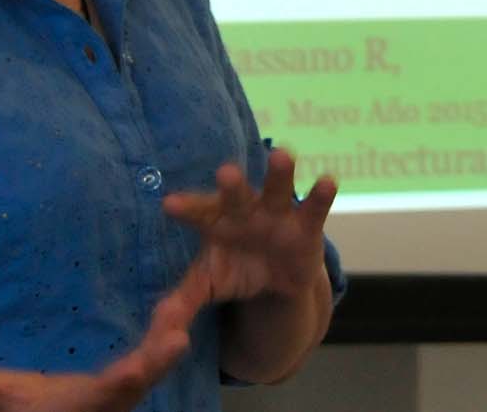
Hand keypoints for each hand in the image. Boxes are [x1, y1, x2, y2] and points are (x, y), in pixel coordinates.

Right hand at [0, 281, 194, 410]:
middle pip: (138, 384)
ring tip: (180, 307)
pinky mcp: (129, 379)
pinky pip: (152, 357)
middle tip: (178, 336)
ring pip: (151, 368)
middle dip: (158, 361)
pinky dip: (163, 334)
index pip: (103, 395)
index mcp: (80, 406)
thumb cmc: (13, 405)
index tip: (135, 368)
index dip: (120, 383)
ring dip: (165, 340)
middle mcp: (108, 403)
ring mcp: (122, 392)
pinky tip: (176, 306)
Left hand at [161, 149, 338, 313]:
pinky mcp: (307, 224)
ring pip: (278, 188)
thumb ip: (183, 301)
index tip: (170, 206)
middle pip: (236, 194)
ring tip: (283, 154)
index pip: (198, 214)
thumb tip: (158, 331)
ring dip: (280, 173)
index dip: (186, 208)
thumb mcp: (208, 284)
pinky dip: (321, 194)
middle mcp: (245, 210)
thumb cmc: (234, 269)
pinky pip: (315, 207)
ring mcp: (277, 213)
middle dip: (232, 184)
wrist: (278, 276)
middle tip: (225, 172)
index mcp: (216, 222)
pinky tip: (328, 181)